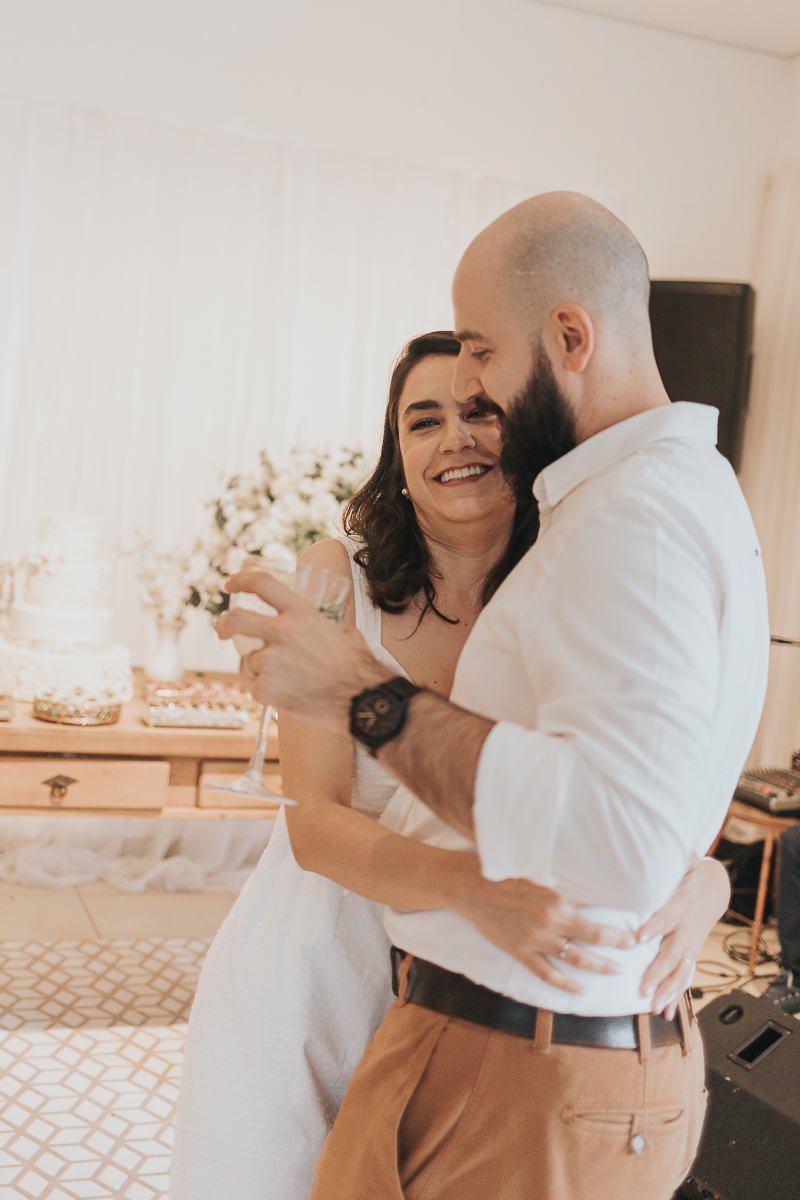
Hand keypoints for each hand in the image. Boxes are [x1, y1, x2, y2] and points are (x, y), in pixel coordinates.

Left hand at [217, 568, 389, 730]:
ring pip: (250, 662)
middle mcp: (282, 632)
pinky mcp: (265, 689)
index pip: (262, 584)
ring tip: (290, 681)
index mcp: (301, 613)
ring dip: (262, 671)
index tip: (231, 584)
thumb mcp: (344, 635)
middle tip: (222, 631)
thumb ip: (326, 630)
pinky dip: (268, 693)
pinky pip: (256, 687)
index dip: (241, 580)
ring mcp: (271, 661)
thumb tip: (336, 635)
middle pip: (236, 619)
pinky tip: (289, 696)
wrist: (361, 702)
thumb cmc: (359, 670)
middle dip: (223, 624)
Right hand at [456, 857, 633, 994]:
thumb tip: (588, 884)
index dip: (617, 919)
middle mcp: (552, 921)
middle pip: (594, 937)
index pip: (597, 910)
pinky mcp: (521, 952)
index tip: (633, 924)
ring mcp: (536, 939)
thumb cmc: (504, 874)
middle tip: (633, 947)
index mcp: (558, 898)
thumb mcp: (538, 872)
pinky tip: (579, 990)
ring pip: (576, 958)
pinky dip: (565, 984)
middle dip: (617, 944)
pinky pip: (547, 973)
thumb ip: (563, 883)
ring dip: (599, 965)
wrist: (471, 887)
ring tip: (615, 970)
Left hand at [638, 854, 729, 1017]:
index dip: (653, 927)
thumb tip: (633, 851)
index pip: (665, 916)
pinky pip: (684, 977)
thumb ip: (657, 862)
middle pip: (672, 952)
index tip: (638, 938)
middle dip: (657, 972)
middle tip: (643, 989)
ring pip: (680, 970)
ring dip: (667, 991)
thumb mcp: (677, 862)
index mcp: (680, 903)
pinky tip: (666, 1013)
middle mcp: (686, 927)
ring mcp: (691, 943)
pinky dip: (676, 995)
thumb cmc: (687, 872)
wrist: (715, 886)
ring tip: (654, 1008)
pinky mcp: (691, 952)